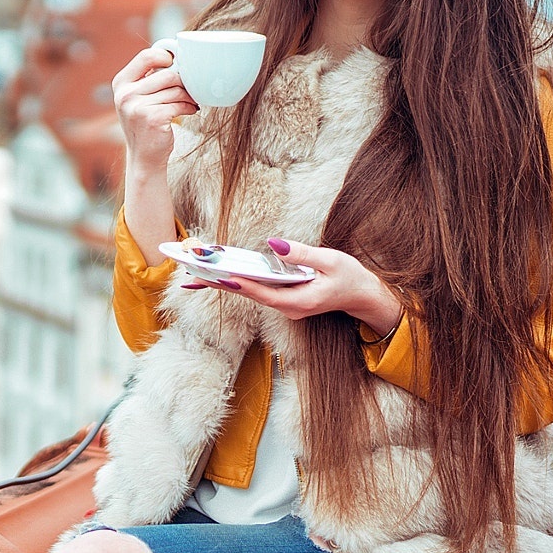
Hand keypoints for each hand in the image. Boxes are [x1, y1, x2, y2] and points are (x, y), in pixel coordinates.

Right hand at [113, 45, 198, 170]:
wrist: (144, 157)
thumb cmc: (146, 124)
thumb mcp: (139, 98)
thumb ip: (150, 78)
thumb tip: (177, 57)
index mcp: (121, 83)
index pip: (146, 56)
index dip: (165, 57)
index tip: (175, 66)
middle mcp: (125, 94)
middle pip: (167, 74)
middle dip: (183, 83)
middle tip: (188, 90)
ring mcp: (137, 107)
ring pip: (176, 90)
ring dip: (188, 97)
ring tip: (189, 103)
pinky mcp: (152, 118)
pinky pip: (179, 104)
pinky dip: (189, 107)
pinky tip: (189, 112)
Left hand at [178, 238, 404, 335]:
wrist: (362, 296)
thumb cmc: (350, 277)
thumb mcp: (331, 260)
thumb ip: (302, 254)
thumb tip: (273, 244)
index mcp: (299, 301)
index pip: (262, 293)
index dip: (240, 284)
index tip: (218, 276)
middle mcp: (287, 308)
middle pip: (247, 294)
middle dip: (219, 283)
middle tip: (190, 274)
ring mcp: (284, 306)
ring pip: (249, 293)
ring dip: (224, 282)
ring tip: (195, 272)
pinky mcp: (283, 299)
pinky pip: (256, 290)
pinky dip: (238, 281)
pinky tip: (218, 273)